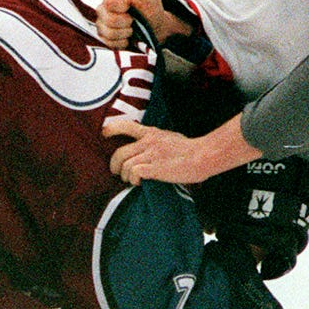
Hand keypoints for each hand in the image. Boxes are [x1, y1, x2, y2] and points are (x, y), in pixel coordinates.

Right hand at [96, 0, 187, 48]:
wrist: (154, 24)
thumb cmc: (149, 5)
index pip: (109, 1)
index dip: (121, 6)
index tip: (130, 6)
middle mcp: (103, 10)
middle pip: (109, 19)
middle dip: (126, 22)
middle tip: (133, 20)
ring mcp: (102, 25)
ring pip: (109, 33)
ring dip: (125, 33)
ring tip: (132, 29)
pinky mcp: (105, 39)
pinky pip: (110, 44)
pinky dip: (122, 42)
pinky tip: (128, 38)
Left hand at [104, 117, 259, 184]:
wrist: (203, 156)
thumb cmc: (192, 150)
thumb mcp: (171, 138)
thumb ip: (158, 141)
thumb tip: (152, 150)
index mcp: (152, 133)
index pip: (126, 126)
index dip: (111, 129)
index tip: (105, 134)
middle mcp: (148, 142)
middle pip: (119, 152)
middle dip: (114, 165)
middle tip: (116, 172)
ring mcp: (150, 154)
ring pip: (124, 165)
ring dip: (124, 176)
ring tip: (132, 181)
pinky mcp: (153, 167)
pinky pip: (133, 173)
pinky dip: (133, 180)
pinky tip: (141, 183)